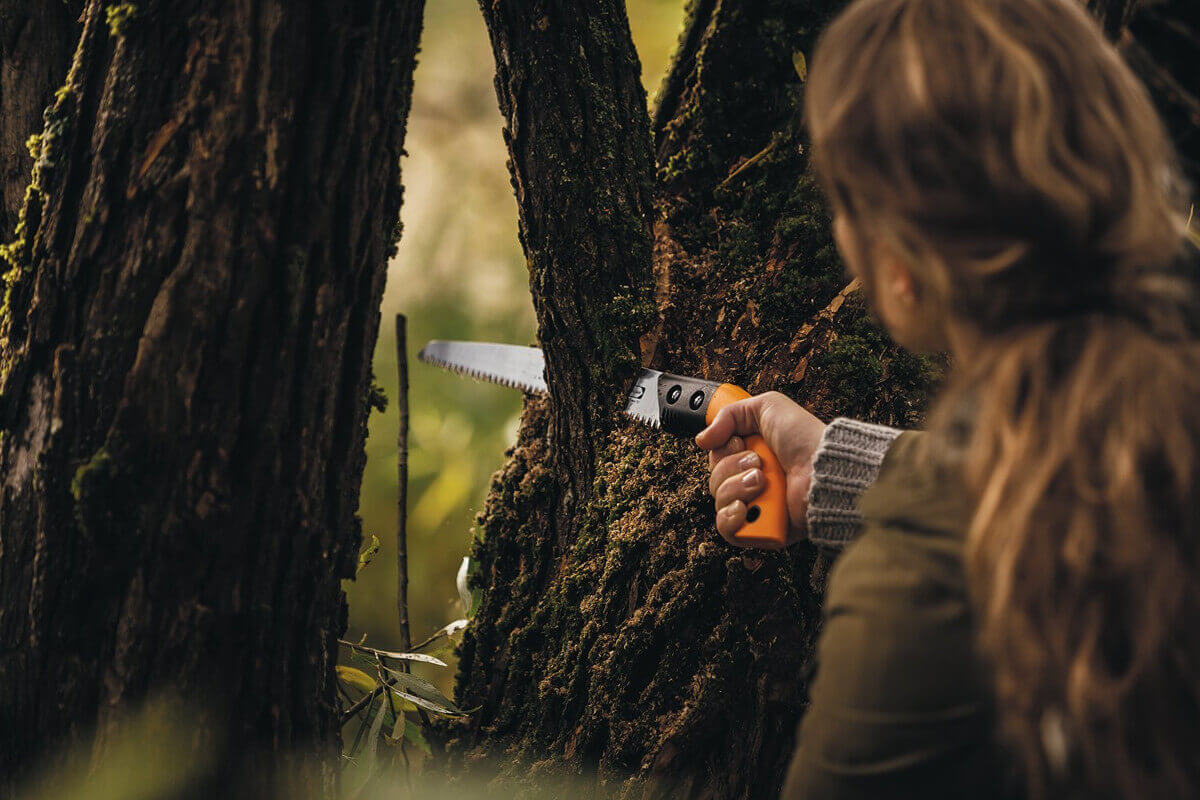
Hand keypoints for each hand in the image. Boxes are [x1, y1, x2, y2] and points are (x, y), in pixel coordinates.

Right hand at [694, 391, 825, 547]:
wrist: (826, 470)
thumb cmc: (806, 439)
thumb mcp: (767, 407)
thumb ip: (730, 414)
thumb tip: (702, 440)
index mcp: (752, 457)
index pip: (716, 459)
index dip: (723, 451)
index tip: (741, 443)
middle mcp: (752, 482)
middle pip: (714, 480)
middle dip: (731, 468)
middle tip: (758, 463)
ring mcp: (756, 508)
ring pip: (719, 502)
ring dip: (736, 488)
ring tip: (761, 482)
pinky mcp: (761, 531)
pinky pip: (728, 530)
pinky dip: (732, 517)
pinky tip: (746, 507)